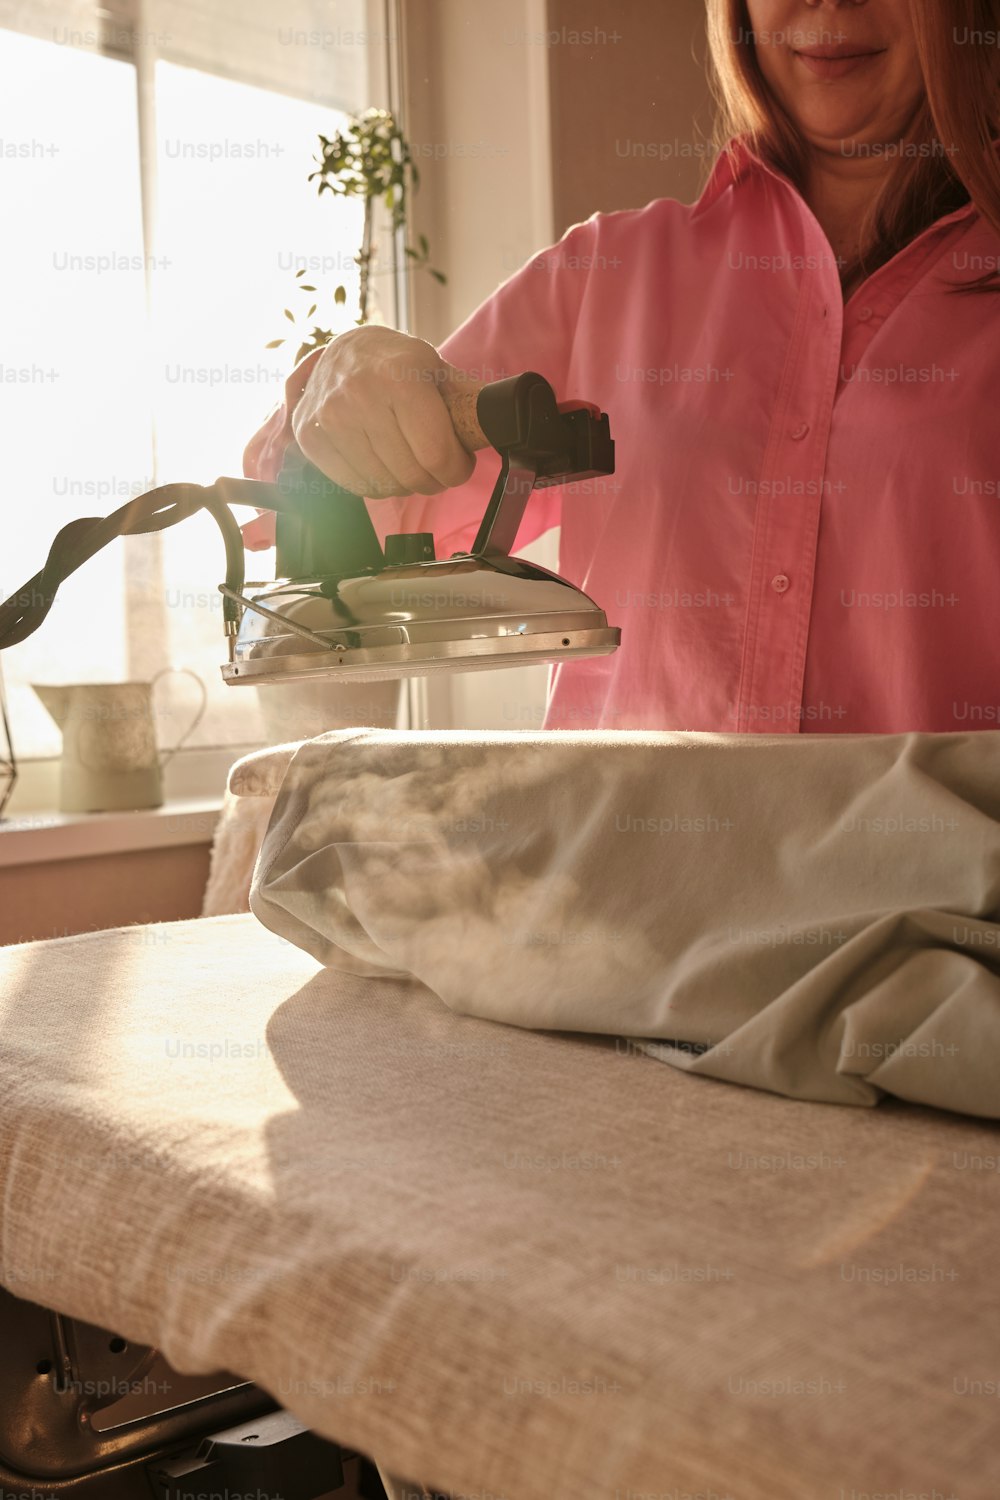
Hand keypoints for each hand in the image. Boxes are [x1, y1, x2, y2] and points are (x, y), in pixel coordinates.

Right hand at [291, 327, 476, 498]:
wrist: (347, 351)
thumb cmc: (399, 364)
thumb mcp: (438, 371)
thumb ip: (469, 401)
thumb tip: (508, 423)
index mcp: (400, 377)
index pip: (436, 455)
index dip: (455, 470)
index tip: (458, 463)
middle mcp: (359, 394)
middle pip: (412, 476)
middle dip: (433, 479)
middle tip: (435, 464)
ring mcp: (329, 417)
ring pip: (384, 486)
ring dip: (404, 483)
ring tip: (408, 459)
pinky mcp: (309, 437)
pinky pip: (356, 486)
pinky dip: (376, 483)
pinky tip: (382, 461)